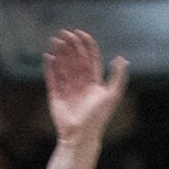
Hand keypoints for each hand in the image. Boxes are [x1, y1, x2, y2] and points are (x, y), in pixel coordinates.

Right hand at [44, 30, 127, 145]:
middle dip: (71, 46)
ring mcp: (68, 89)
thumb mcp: (112, 95)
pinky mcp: (56, 95)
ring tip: (56, 40)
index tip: (80, 34)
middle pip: (75, 59)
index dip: (86, 45)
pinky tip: (48, 56)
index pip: (90, 59)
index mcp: (94, 83)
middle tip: (65, 33)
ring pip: (63, 66)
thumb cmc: (97, 118)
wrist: (80, 136)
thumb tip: (121, 58)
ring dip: (60, 53)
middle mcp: (81, 84)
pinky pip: (52, 77)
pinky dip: (49, 67)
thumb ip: (117, 77)